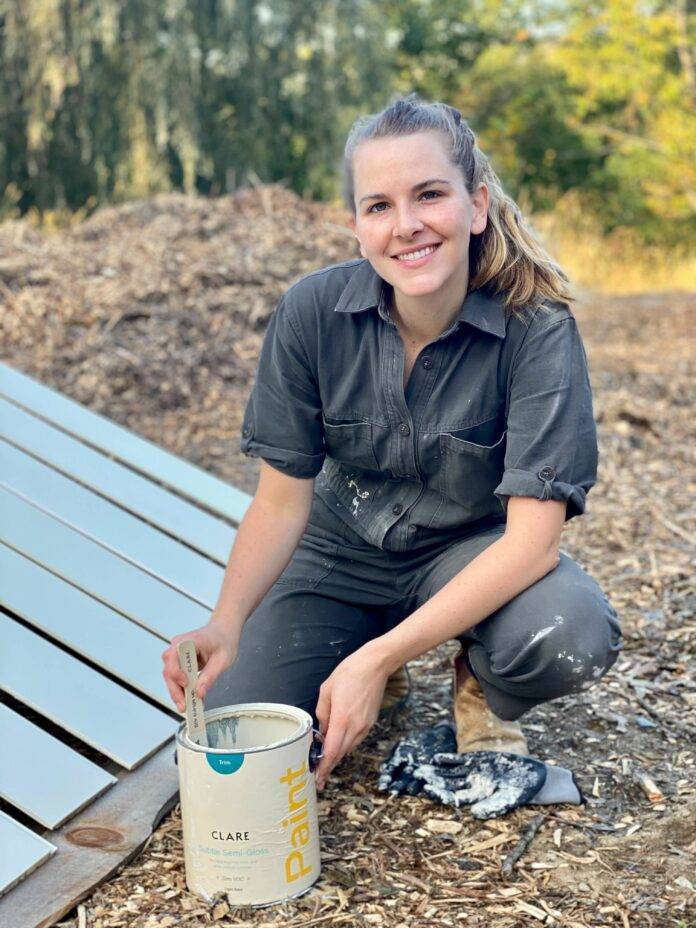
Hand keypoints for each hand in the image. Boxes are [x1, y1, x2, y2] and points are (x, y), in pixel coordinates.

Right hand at [161, 621, 238, 711]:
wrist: (224, 631)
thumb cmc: (224, 640)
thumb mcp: (223, 659)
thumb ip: (210, 676)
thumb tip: (199, 693)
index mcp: (189, 640)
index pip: (173, 657)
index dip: (176, 673)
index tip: (186, 684)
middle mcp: (178, 645)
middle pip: (169, 670)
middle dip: (175, 690)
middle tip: (184, 706)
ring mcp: (177, 653)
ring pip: (170, 676)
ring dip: (177, 692)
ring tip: (187, 706)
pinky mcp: (179, 662)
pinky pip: (176, 677)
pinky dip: (182, 689)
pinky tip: (189, 699)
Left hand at [314, 646, 389, 789]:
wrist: (375, 665)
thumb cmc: (349, 673)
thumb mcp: (326, 690)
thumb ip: (322, 713)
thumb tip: (321, 730)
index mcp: (342, 719)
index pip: (331, 751)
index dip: (324, 767)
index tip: (317, 778)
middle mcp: (355, 727)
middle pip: (340, 754)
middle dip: (329, 767)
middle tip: (318, 777)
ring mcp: (365, 726)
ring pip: (349, 748)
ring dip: (337, 756)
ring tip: (325, 762)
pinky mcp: (370, 723)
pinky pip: (356, 740)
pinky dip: (346, 745)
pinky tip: (338, 744)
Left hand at [379, 722, 546, 818]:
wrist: (531, 776)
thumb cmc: (520, 792)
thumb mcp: (508, 800)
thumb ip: (492, 806)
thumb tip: (474, 814)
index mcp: (475, 799)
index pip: (452, 798)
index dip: (439, 794)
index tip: (426, 790)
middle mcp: (470, 787)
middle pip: (447, 785)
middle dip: (433, 781)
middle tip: (417, 777)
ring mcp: (471, 773)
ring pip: (448, 773)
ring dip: (435, 771)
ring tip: (420, 768)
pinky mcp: (475, 761)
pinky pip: (458, 761)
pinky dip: (447, 759)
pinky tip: (435, 758)